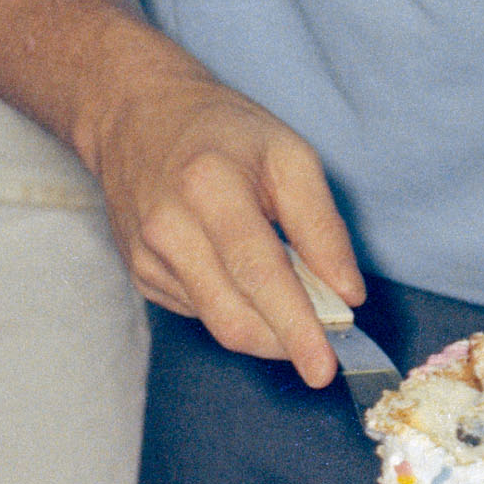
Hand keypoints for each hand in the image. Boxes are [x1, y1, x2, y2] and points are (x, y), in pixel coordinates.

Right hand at [72, 54, 363, 381]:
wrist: (135, 115)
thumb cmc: (222, 131)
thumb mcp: (288, 154)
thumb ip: (322, 225)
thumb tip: (348, 295)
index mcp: (210, 187)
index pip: (260, 274)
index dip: (296, 327)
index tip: (324, 368)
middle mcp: (169, 227)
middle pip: (234, 317)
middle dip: (286, 343)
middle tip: (326, 343)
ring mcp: (147, 256)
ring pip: (218, 324)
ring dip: (266, 329)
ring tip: (292, 299)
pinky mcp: (140, 274)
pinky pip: (200, 313)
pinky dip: (236, 308)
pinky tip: (242, 277)